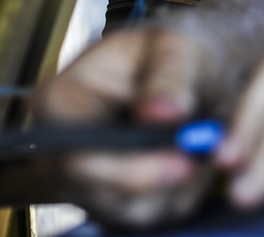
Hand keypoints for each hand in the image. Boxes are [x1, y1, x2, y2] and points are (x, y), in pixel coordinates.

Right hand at [30, 27, 217, 227]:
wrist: (187, 69)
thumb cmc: (173, 52)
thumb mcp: (177, 48)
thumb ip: (170, 79)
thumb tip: (163, 113)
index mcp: (59, 100)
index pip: (76, 153)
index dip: (128, 168)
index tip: (183, 161)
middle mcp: (60, 148)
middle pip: (101, 193)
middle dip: (160, 180)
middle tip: (204, 160)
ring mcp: (84, 180)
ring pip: (131, 211)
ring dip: (176, 187)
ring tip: (201, 143)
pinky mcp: (114, 200)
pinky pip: (151, 216)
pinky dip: (180, 194)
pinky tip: (193, 159)